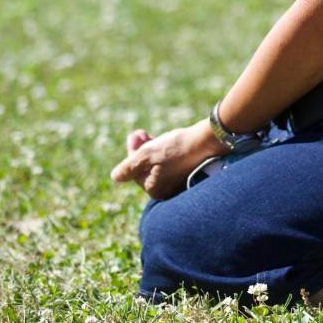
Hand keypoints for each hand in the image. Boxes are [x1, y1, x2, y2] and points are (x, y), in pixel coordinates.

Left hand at [110, 119, 227, 199]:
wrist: (207, 140)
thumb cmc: (176, 147)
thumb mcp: (146, 155)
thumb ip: (127, 167)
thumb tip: (115, 177)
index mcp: (154, 189)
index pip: (134, 171)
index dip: (131, 152)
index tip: (134, 135)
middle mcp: (166, 190)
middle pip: (145, 169)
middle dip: (140, 150)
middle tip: (139, 132)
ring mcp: (177, 182)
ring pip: (156, 165)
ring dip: (150, 149)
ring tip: (148, 134)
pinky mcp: (187, 173)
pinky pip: (168, 164)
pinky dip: (163, 153)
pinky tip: (163, 141)